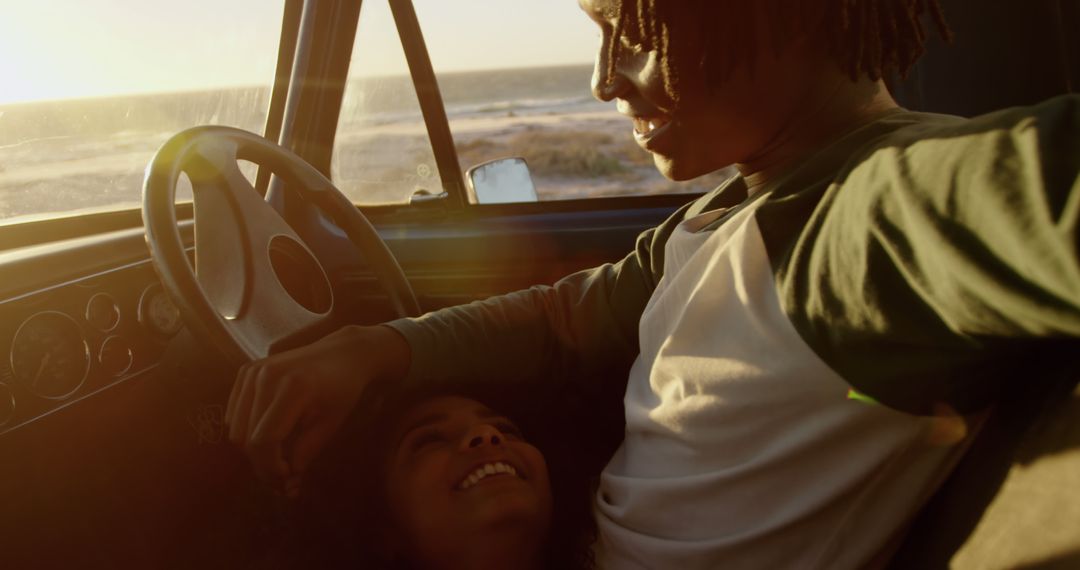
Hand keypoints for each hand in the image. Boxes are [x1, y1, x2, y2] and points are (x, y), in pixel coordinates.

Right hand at [225, 324, 409, 495]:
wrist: (342, 354)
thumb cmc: (342, 391)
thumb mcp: (330, 425)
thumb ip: (304, 454)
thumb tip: (285, 485)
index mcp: (294, 388)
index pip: (265, 440)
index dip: (271, 468)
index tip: (287, 477)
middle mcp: (267, 376)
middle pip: (246, 438)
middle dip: (261, 464)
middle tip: (282, 475)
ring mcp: (253, 371)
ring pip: (235, 429)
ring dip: (252, 451)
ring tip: (278, 455)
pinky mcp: (246, 371)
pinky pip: (233, 414)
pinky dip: (247, 431)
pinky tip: (270, 434)